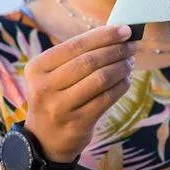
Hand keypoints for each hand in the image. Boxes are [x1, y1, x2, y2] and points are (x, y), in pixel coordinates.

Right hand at [23, 24, 135, 162]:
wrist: (45, 139)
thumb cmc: (57, 93)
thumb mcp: (54, 73)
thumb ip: (79, 53)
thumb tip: (116, 33)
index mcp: (37, 67)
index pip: (76, 45)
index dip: (104, 35)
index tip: (125, 30)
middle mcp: (44, 87)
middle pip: (90, 61)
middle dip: (116, 50)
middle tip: (132, 46)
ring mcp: (60, 108)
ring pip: (100, 79)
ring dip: (121, 67)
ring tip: (130, 62)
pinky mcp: (77, 124)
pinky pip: (106, 98)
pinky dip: (121, 85)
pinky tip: (126, 79)